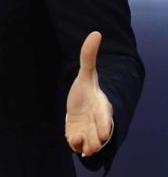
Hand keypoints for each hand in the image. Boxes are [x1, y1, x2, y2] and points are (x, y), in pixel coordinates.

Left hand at [65, 31, 113, 156]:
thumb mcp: (85, 74)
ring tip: (79, 140)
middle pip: (99, 137)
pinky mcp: (79, 138)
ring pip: (90, 144)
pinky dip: (75, 144)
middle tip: (93, 145)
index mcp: (102, 108)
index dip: (105, 126)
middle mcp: (97, 123)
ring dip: (85, 145)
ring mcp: (89, 132)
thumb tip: (95, 32)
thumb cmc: (85, 91)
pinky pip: (77, 145)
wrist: (77, 108)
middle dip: (96, 142)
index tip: (105, 134)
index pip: (105, 119)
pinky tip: (73, 139)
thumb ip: (89, 56)